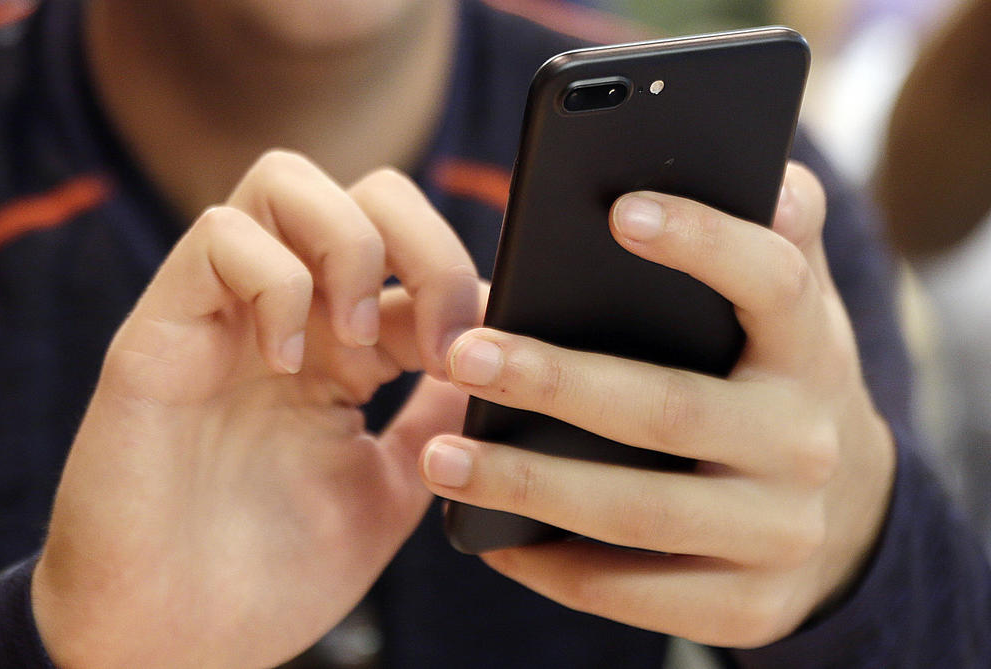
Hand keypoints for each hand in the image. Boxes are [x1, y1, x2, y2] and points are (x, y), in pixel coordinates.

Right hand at [31, 152, 480, 668]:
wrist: (177, 643)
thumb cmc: (276, 574)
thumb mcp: (389, 489)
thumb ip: (435, 421)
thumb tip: (495, 362)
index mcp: (342, 351)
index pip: (414, 258)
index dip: (463, 286)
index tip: (489, 352)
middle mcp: (288, 317)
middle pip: (365, 191)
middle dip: (426, 243)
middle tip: (439, 338)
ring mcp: (223, 315)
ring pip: (288, 181)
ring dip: (351, 249)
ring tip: (360, 344)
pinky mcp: (161, 329)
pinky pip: (220, 236)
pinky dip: (276, 283)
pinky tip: (289, 361)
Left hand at [419, 162, 894, 647]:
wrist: (842, 510)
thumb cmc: (778, 380)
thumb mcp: (791, 311)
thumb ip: (775, 238)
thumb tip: (764, 172)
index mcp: (809, 348)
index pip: (773, 282)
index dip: (703, 243)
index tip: (617, 210)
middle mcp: (803, 442)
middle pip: (671, 409)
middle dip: (559, 383)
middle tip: (466, 357)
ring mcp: (781, 534)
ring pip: (641, 514)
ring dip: (531, 488)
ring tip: (441, 459)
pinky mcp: (752, 608)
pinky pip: (640, 595)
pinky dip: (560, 570)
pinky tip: (495, 540)